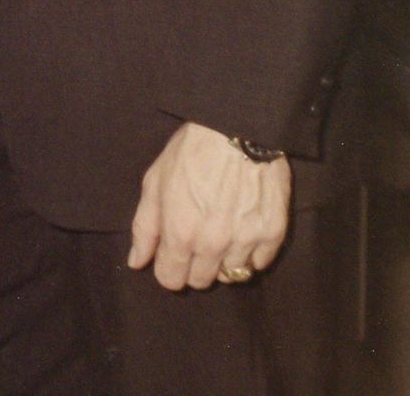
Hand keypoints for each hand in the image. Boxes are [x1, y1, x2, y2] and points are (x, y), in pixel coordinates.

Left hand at [127, 121, 290, 290]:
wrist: (237, 128)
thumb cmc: (190, 152)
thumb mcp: (155, 183)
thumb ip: (144, 227)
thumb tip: (137, 262)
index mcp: (180, 233)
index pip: (171, 280)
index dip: (168, 269)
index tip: (171, 255)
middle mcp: (213, 244)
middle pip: (201, 281)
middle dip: (194, 266)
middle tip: (196, 240)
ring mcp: (245, 241)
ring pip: (231, 274)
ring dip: (223, 260)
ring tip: (221, 232)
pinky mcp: (272, 233)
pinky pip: (260, 262)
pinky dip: (250, 252)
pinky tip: (243, 229)